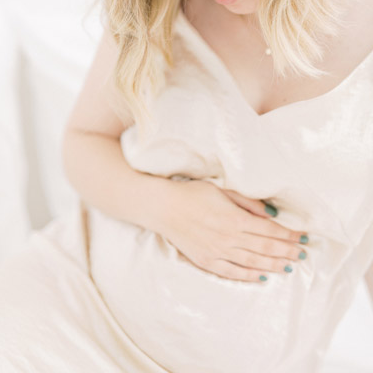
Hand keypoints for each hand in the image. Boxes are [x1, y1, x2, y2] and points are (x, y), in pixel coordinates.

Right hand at [159, 179, 307, 281]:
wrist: (164, 208)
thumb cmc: (194, 194)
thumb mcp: (223, 190)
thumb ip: (248, 203)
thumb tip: (271, 214)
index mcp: (234, 218)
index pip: (269, 230)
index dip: (289, 235)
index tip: (303, 237)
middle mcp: (228, 238)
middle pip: (265, 248)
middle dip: (287, 251)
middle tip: (304, 254)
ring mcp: (217, 252)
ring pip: (252, 262)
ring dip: (274, 265)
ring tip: (290, 267)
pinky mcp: (206, 261)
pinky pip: (232, 272)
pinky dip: (249, 276)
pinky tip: (262, 277)